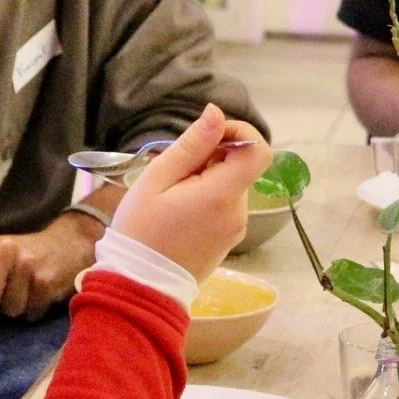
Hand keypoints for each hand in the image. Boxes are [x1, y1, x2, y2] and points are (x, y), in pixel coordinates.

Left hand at [0, 212, 99, 334]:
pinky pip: (30, 313)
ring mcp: (27, 264)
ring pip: (9, 311)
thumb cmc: (22, 261)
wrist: (66, 245)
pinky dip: (34, 310)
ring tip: (27, 289)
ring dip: (18, 308)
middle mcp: (4, 250)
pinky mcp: (46, 280)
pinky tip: (40, 293)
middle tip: (8, 290)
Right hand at [111, 104, 271, 281]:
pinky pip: (226, 206)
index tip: (210, 134)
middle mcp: (239, 212)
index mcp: (223, 195)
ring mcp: (236, 228)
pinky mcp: (229, 240)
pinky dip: (208, 198)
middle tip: (175, 172)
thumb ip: (192, 145)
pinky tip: (179, 211)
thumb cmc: (141, 229)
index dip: (240, 132)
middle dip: (212, 158)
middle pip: (240, 167)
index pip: (258, 150)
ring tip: (172, 195)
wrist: (140, 285)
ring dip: (207, 179)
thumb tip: (217, 113)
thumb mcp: (157, 179)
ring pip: (231, 185)